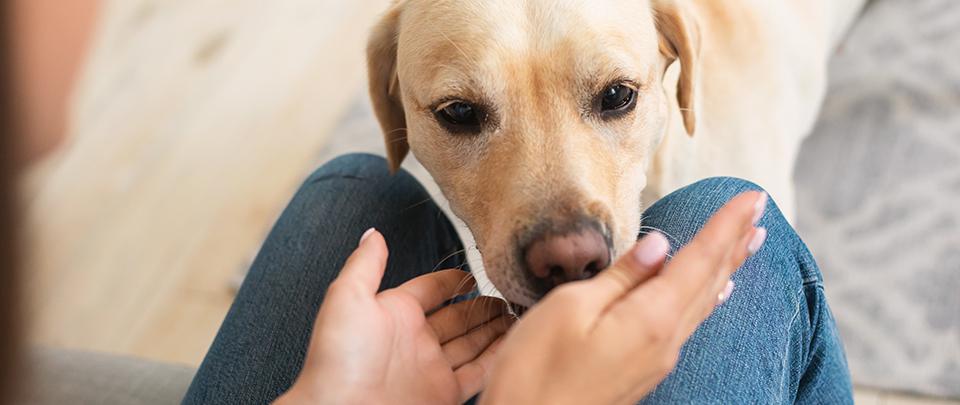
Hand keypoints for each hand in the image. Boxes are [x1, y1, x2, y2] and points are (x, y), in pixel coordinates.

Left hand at [277, 230, 512, 404]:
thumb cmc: (339, 358)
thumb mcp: (347, 298)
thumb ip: (365, 264)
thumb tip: (373, 232)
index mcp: (394, 314)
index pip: (431, 290)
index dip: (454, 280)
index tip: (477, 271)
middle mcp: (415, 341)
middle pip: (457, 317)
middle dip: (482, 305)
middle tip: (509, 293)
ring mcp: (431, 369)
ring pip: (472, 343)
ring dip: (494, 328)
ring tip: (520, 313)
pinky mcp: (445, 394)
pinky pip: (479, 372)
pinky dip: (498, 358)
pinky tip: (516, 342)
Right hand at [480, 191, 767, 404]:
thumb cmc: (535, 372)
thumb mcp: (570, 309)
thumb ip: (620, 276)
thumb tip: (660, 245)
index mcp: (650, 318)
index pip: (699, 259)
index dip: (726, 225)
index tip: (753, 197)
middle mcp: (665, 340)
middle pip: (709, 280)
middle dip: (735, 241)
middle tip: (760, 210)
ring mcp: (656, 358)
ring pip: (703, 302)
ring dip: (727, 266)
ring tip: (749, 243)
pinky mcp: (643, 369)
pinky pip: (688, 322)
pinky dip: (706, 296)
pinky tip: (715, 292)